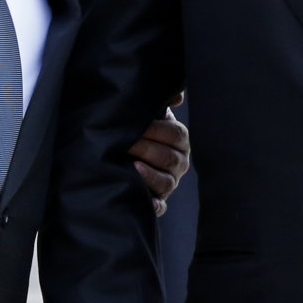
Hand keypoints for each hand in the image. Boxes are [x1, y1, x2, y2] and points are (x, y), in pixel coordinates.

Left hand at [127, 94, 188, 215]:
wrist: (123, 154)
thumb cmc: (140, 131)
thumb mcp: (150, 114)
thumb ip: (162, 103)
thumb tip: (177, 96)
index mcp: (179, 140)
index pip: (176, 134)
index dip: (158, 129)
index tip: (139, 125)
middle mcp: (178, 162)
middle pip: (169, 157)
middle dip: (147, 148)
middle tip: (127, 143)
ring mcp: (169, 183)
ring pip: (166, 182)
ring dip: (150, 174)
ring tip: (133, 166)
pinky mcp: (158, 201)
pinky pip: (160, 206)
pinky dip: (154, 205)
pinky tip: (146, 200)